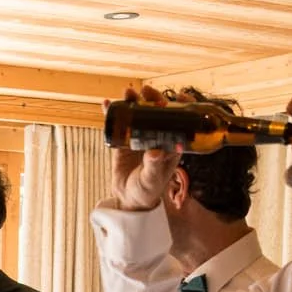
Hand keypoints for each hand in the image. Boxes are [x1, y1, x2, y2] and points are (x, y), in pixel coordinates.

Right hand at [109, 84, 180, 211]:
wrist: (129, 199)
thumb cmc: (147, 191)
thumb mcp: (152, 180)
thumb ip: (154, 166)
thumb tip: (155, 151)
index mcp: (172, 144)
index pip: (181, 120)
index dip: (183, 106)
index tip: (181, 96)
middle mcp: (158, 136)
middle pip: (158, 111)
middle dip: (154, 97)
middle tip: (146, 91)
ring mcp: (140, 137)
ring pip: (138, 114)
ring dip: (134, 100)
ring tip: (128, 92)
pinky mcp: (124, 140)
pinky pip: (120, 124)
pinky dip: (113, 113)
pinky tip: (107, 104)